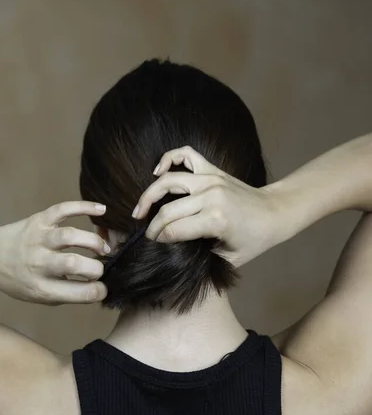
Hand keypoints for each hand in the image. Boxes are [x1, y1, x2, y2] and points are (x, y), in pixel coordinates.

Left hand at [0, 202, 109, 304]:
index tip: (103, 288)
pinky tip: (101, 210)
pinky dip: (84, 207)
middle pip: (74, 263)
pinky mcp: (39, 220)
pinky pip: (63, 210)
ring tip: (103, 248)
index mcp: (40, 287)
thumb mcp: (37, 296)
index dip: (98, 291)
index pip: (77, 292)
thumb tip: (97, 288)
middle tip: (101, 267)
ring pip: (69, 236)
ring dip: (93, 241)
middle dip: (96, 267)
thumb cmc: (18, 279)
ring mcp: (38, 239)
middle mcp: (38, 263)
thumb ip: (65, 293)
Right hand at [133, 146, 282, 267]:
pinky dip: (168, 158)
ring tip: (140, 210)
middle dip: (151, 226)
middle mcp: (210, 196)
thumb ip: (201, 258)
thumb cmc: (254, 240)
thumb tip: (172, 256)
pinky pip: (185, 155)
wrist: (275, 213)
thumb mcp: (229, 259)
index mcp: (215, 220)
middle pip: (167, 210)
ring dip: (149, 195)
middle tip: (145, 235)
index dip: (158, 240)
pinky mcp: (212, 169)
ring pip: (168, 181)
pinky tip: (157, 171)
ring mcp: (210, 179)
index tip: (152, 246)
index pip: (173, 230)